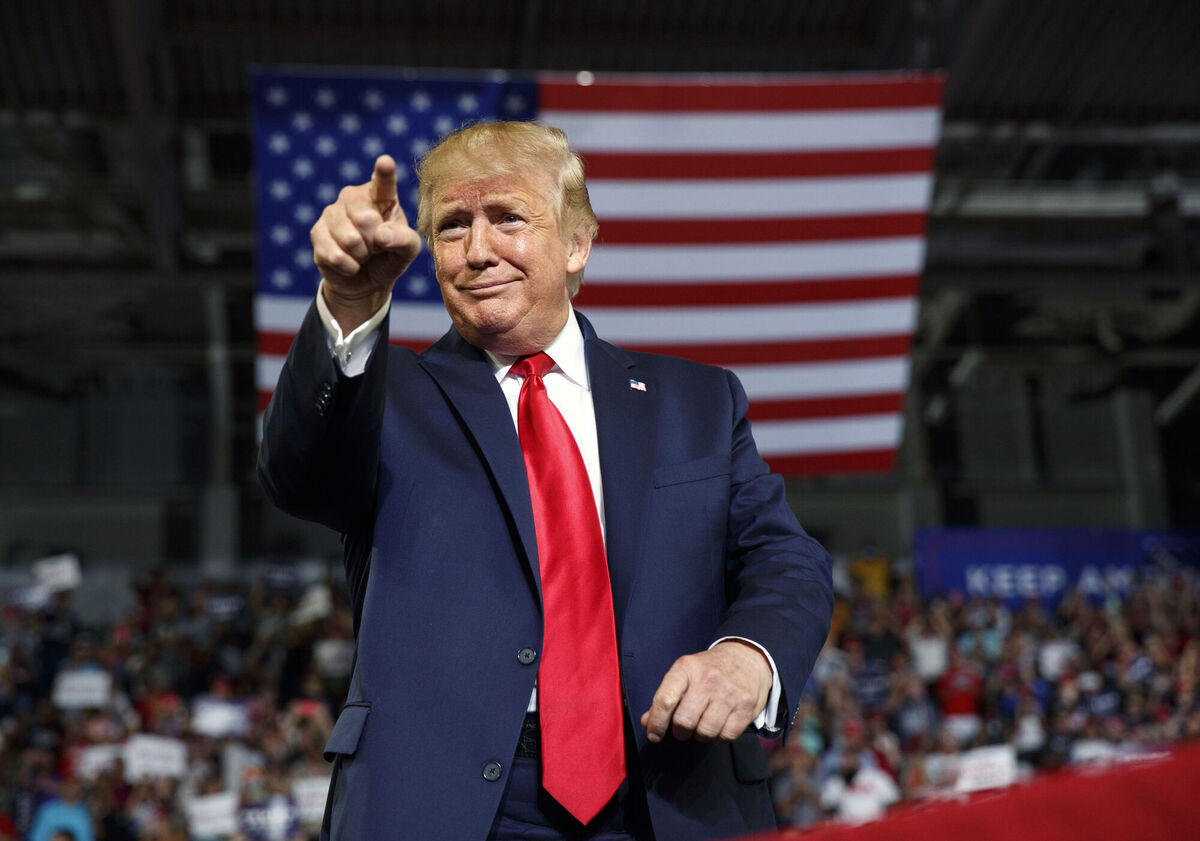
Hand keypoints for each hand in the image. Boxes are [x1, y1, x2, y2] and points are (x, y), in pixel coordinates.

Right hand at [310, 154, 422, 332]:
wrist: (366, 280)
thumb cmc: (390, 257)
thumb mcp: (408, 251)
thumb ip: (405, 240)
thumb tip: (382, 235)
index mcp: (381, 196)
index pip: (382, 183)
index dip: (384, 173)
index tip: (385, 162)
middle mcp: (353, 197)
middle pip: (366, 219)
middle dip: (376, 244)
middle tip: (377, 247)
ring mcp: (332, 213)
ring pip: (350, 239)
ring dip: (362, 256)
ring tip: (364, 254)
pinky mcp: (317, 233)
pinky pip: (335, 255)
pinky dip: (349, 267)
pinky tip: (351, 264)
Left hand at [641, 640, 771, 744]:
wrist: (747, 657)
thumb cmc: (709, 669)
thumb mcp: (684, 674)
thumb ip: (665, 698)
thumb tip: (647, 722)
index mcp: (686, 668)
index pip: (665, 700)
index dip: (657, 723)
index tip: (654, 735)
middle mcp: (707, 679)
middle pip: (684, 721)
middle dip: (680, 731)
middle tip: (684, 728)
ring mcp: (728, 693)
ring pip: (705, 732)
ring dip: (700, 736)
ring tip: (702, 726)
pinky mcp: (745, 707)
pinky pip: (726, 737)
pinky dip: (718, 738)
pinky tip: (718, 727)